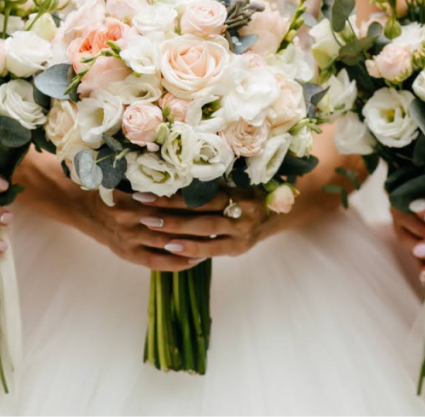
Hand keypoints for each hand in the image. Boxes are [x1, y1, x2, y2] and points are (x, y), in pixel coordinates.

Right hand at [72, 189, 233, 271]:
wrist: (80, 205)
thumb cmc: (109, 186)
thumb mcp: (129, 176)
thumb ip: (154, 180)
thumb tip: (191, 175)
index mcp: (133, 196)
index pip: (171, 201)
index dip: (195, 202)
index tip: (217, 200)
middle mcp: (130, 218)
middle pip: (173, 222)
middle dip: (199, 222)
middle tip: (224, 220)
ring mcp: (129, 239)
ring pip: (168, 243)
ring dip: (193, 243)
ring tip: (216, 239)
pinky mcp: (128, 254)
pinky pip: (157, 262)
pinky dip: (178, 263)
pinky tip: (196, 259)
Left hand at [133, 189, 273, 259]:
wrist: (281, 212)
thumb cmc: (249, 192)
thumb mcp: (236, 181)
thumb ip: (213, 181)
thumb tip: (172, 174)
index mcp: (238, 187)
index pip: (201, 189)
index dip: (175, 190)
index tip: (148, 188)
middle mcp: (242, 208)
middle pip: (200, 208)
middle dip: (169, 208)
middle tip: (142, 207)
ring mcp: (242, 230)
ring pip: (204, 229)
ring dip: (176, 229)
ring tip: (150, 226)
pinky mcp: (239, 248)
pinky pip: (212, 250)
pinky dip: (191, 249)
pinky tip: (171, 248)